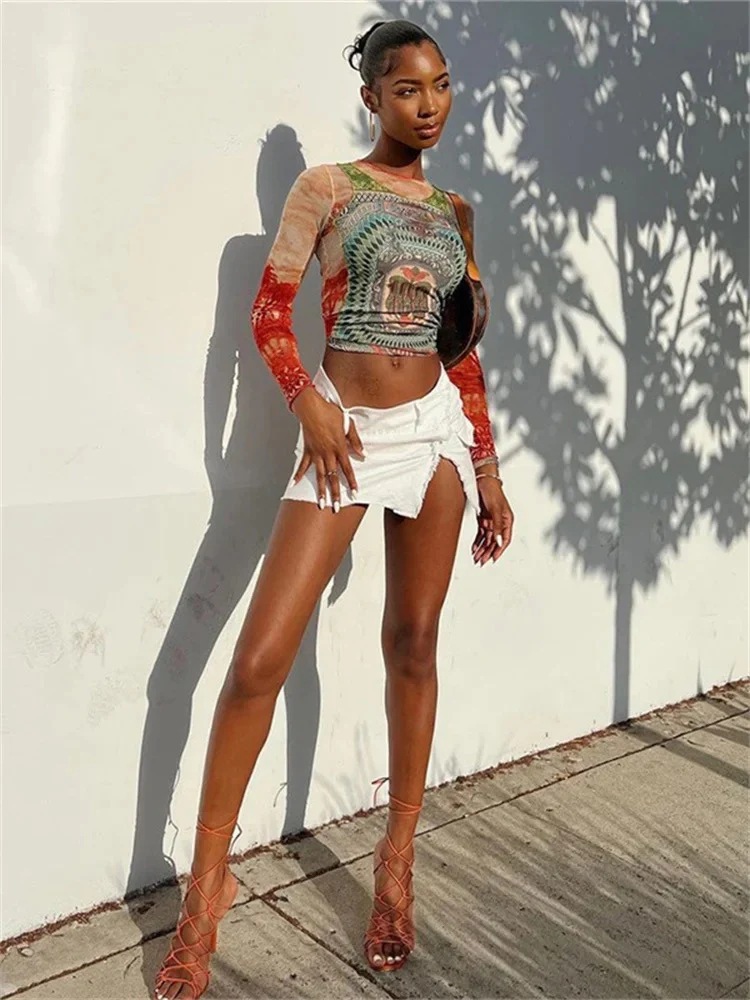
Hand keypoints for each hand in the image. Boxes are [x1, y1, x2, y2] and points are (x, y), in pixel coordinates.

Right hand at [291, 387, 365, 511]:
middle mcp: (328, 453)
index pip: (347, 469)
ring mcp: (316, 453)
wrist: (311, 407)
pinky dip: (298, 475)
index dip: (351, 482)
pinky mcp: (307, 450)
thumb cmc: (330, 413)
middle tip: (336, 507)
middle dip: (335, 494)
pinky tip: (293, 484)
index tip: (354, 493)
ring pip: (319, 476)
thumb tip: (363, 453)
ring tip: (321, 504)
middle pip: (333, 477)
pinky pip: (302, 466)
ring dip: (320, 491)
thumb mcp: (348, 424)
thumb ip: (355, 440)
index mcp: (339, 448)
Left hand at [472, 478, 513, 565]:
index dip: (499, 550)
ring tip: (476, 558)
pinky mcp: (484, 519)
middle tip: (481, 561)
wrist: (482, 479)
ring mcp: (491, 521)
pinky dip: (477, 541)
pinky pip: (481, 534)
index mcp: (507, 520)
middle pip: (494, 541)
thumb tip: (498, 542)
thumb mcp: (495, 510)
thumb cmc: (492, 491)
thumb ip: (497, 526)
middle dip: (488, 552)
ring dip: (482, 548)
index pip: (505, 539)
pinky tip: (474, 548)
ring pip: (487, 539)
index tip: (493, 559)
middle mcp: (500, 522)